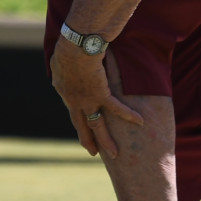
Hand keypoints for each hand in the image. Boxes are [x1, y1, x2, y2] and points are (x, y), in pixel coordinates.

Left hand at [50, 37, 143, 156]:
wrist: (75, 46)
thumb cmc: (67, 47)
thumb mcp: (59, 60)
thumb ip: (62, 67)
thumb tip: (61, 65)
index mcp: (64, 92)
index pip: (73, 110)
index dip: (79, 119)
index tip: (82, 127)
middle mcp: (74, 101)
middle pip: (81, 125)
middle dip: (87, 140)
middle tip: (92, 152)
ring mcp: (87, 100)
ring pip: (97, 126)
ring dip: (106, 141)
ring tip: (114, 154)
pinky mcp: (101, 95)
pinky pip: (117, 109)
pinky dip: (129, 115)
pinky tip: (140, 122)